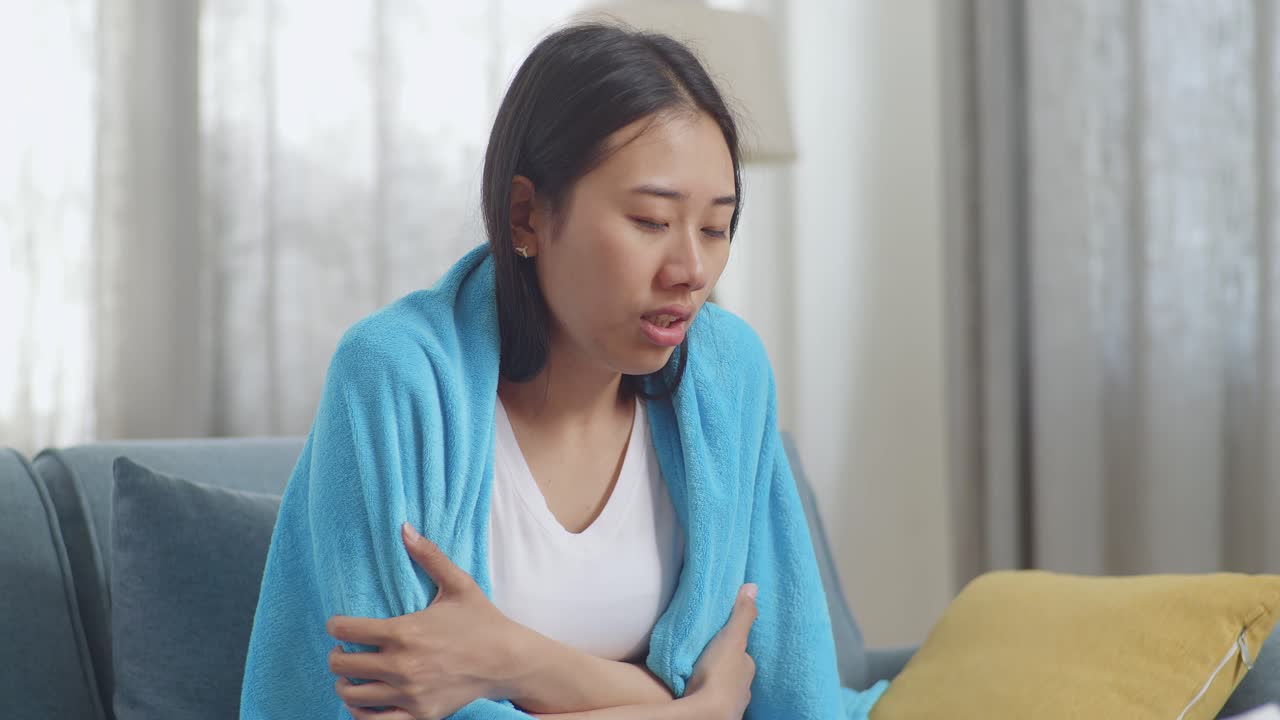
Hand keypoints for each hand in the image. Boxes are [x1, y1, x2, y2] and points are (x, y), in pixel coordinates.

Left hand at [325, 522, 522, 719]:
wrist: (508, 661)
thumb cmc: (482, 620)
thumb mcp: (458, 584)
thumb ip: (429, 556)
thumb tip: (404, 527)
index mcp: (404, 632)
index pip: (346, 631)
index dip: (336, 626)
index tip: (339, 625)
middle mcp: (402, 665)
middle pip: (341, 665)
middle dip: (337, 655)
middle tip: (346, 650)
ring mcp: (409, 693)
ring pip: (352, 694)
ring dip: (345, 683)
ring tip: (353, 674)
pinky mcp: (418, 714)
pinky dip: (360, 712)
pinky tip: (364, 699)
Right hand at [684, 584, 757, 719]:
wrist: (707, 711)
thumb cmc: (720, 673)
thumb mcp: (732, 637)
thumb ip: (742, 614)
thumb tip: (753, 586)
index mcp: (747, 667)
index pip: (743, 653)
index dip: (734, 644)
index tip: (721, 637)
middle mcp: (744, 687)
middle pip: (733, 670)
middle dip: (724, 663)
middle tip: (707, 654)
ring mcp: (731, 703)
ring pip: (724, 686)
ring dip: (714, 679)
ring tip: (698, 671)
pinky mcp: (716, 712)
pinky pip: (711, 699)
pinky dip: (705, 692)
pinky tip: (694, 689)